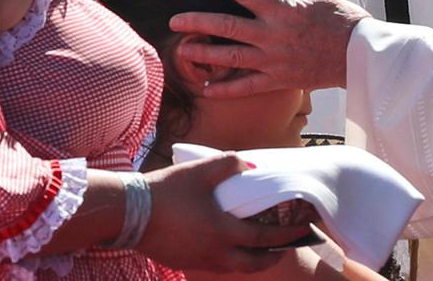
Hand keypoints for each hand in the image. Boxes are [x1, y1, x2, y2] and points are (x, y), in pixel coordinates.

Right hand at [138, 153, 313, 272]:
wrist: (130, 212)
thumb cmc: (167, 190)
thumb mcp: (200, 170)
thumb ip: (230, 164)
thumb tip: (252, 166)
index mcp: (223, 231)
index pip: (265, 239)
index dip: (286, 235)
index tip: (303, 228)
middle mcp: (216, 253)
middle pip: (255, 264)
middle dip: (274, 257)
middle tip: (287, 246)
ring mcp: (200, 261)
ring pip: (236, 269)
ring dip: (253, 261)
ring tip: (262, 250)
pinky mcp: (186, 263)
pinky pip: (217, 267)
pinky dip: (232, 261)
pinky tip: (231, 248)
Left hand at [169, 0, 370, 95]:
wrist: (361, 56)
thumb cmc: (343, 21)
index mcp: (281, 10)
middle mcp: (272, 35)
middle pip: (227, 27)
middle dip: (198, 23)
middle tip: (176, 21)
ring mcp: (273, 60)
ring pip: (231, 57)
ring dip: (204, 54)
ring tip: (183, 50)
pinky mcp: (279, 81)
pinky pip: (247, 87)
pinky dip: (225, 89)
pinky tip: (207, 89)